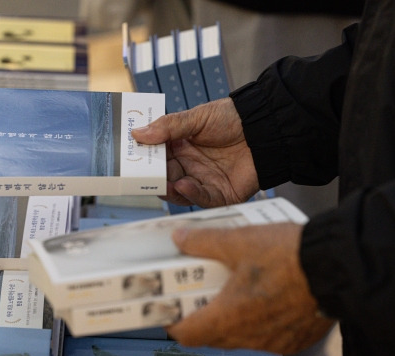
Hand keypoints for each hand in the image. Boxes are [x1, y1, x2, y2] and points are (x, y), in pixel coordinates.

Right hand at [132, 98, 258, 207]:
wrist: (265, 127)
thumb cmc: (234, 118)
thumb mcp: (197, 117)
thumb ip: (168, 127)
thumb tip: (138, 133)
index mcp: (181, 147)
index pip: (157, 158)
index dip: (144, 160)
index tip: (130, 160)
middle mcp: (191, 166)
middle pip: (165, 177)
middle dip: (153, 178)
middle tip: (142, 176)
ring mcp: (204, 181)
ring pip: (179, 192)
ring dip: (169, 189)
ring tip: (164, 183)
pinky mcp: (220, 194)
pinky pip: (201, 198)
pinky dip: (191, 194)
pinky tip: (184, 185)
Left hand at [166, 223, 334, 354]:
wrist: (337, 264)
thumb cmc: (290, 255)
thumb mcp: (239, 241)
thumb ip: (204, 241)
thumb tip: (181, 238)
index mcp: (230, 316)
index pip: (187, 335)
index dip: (174, 323)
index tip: (171, 311)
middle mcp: (251, 336)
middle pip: (214, 336)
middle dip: (204, 318)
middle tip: (203, 294)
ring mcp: (276, 342)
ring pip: (242, 337)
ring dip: (234, 319)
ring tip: (237, 291)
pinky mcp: (296, 339)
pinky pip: (270, 337)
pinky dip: (262, 322)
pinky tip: (267, 298)